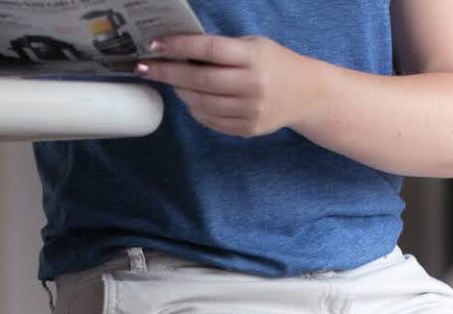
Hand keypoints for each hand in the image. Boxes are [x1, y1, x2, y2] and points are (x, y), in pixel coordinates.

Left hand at [136, 34, 309, 137]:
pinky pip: (210, 121)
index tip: (155, 45)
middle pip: (200, 80)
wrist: (307, 94)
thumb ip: (222, 49)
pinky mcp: (247, 129)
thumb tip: (178, 51)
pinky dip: (195, 110)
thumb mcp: (253, 46)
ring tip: (172, 83)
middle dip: (167, 73)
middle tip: (144, 67)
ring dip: (180, 92)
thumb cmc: (274, 64)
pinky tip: (191, 99)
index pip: (209, 50)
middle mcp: (252, 84)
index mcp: (253, 57)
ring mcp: (250, 110)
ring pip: (201, 104)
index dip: (179, 47)